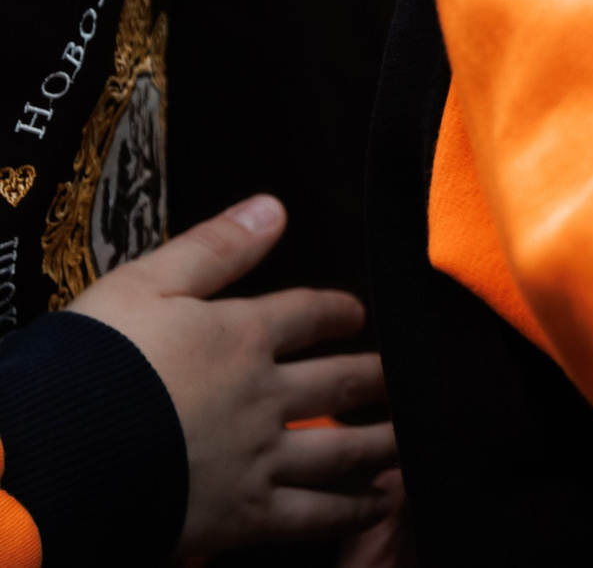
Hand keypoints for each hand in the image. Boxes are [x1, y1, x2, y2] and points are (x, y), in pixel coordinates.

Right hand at [66, 195, 399, 556]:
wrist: (57, 454)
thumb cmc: (89, 367)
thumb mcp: (144, 285)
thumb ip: (214, 247)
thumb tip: (272, 207)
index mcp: (242, 337)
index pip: (310, 314)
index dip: (338, 312)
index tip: (356, 315)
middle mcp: (264, 396)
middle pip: (342, 382)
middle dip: (377, 379)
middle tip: (400, 378)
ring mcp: (260, 458)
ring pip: (342, 449)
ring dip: (382, 444)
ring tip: (405, 440)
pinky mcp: (244, 515)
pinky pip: (313, 514)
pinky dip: (352, 510)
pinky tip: (376, 505)